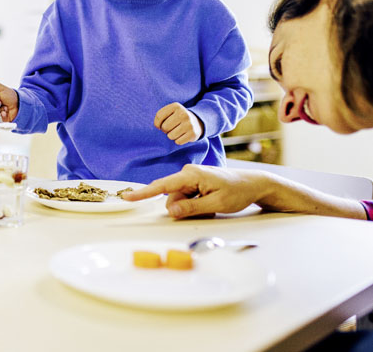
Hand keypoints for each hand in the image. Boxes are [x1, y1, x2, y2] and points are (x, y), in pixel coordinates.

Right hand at [122, 164, 269, 218]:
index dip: (144, 192)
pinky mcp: (194, 182)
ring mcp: (191, 177)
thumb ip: (191, 207)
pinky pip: (187, 197)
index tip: (128, 197)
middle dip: (184, 208)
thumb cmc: (238, 191)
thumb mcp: (215, 203)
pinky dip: (196, 204)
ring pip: (179, 199)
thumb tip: (170, 210)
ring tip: (212, 205)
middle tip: (207, 209)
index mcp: (191, 174)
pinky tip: (210, 202)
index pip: (162, 185)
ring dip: (192, 207)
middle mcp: (188, 172)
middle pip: (172, 197)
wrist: (254, 184)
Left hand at [154, 102, 203, 144]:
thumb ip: (160, 116)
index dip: (157, 123)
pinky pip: (178, 142)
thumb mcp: (169, 112)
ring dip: (171, 136)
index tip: (159, 125)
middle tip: (170, 128)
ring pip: (170, 136)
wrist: (196, 123)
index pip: (159, 116)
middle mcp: (184, 114)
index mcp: (176, 106)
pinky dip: (178, 140)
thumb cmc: (177, 118)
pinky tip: (182, 135)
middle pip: (165, 127)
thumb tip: (157, 126)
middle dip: (165, 130)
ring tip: (177, 131)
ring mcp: (189, 124)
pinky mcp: (193, 133)